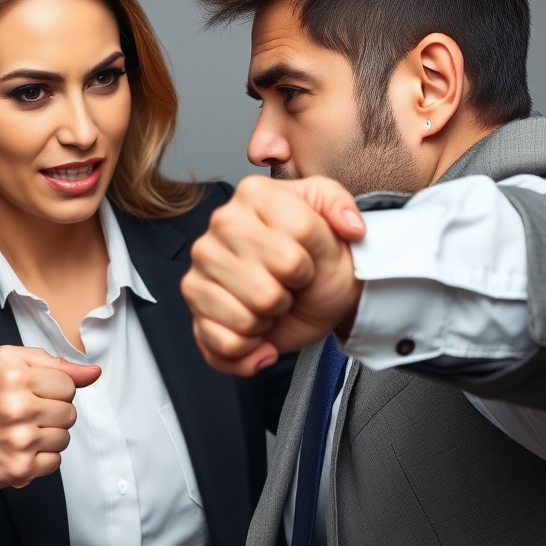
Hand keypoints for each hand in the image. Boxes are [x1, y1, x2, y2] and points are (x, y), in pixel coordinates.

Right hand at [0, 346, 100, 494]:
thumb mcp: (7, 366)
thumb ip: (52, 364)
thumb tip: (92, 372)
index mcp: (12, 374)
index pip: (67, 383)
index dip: (52, 390)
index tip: (30, 395)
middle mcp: (15, 405)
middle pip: (70, 411)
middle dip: (51, 415)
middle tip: (22, 417)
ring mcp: (18, 438)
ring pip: (65, 437)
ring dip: (47, 438)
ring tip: (19, 434)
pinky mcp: (20, 467)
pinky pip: (55, 461)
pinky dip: (40, 460)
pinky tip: (17, 452)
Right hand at [181, 176, 365, 375]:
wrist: (315, 291)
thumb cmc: (322, 258)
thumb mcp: (341, 223)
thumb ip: (343, 207)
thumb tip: (350, 227)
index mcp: (254, 195)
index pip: (296, 236)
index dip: (309, 261)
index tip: (307, 258)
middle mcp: (220, 225)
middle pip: (267, 286)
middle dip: (287, 294)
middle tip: (287, 284)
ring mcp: (201, 265)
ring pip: (246, 317)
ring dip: (268, 320)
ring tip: (270, 302)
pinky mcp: (194, 303)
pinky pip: (226, 343)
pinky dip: (251, 349)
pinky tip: (256, 332)